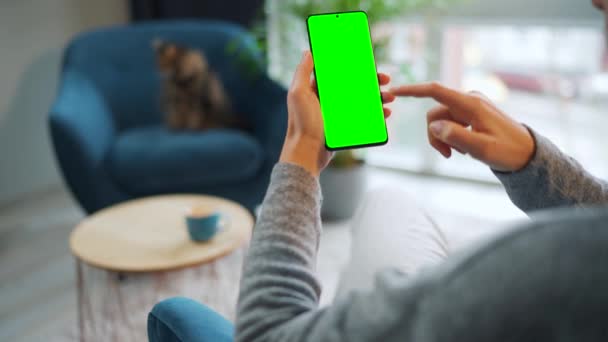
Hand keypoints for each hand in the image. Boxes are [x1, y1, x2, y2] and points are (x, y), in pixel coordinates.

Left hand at [280, 51, 394, 176]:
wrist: (306, 152)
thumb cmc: (301, 123)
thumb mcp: (298, 93)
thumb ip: (303, 71)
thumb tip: (308, 51)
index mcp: (318, 89)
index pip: (340, 73)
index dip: (356, 67)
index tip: (370, 64)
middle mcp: (328, 100)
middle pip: (355, 86)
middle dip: (372, 83)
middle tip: (386, 80)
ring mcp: (337, 114)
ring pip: (362, 102)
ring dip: (378, 98)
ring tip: (389, 98)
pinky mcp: (344, 128)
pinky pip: (363, 118)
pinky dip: (375, 115)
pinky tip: (384, 114)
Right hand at [390, 82, 534, 171]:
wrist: (527, 153)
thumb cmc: (508, 151)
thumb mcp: (482, 149)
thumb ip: (457, 137)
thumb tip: (435, 128)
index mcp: (471, 104)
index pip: (436, 91)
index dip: (413, 90)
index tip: (395, 91)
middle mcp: (468, 100)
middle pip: (434, 114)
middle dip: (435, 136)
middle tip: (448, 156)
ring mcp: (470, 106)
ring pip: (440, 121)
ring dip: (444, 139)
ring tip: (460, 154)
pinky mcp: (471, 114)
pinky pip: (450, 123)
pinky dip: (451, 137)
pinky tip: (465, 149)